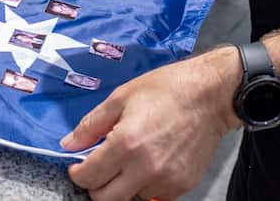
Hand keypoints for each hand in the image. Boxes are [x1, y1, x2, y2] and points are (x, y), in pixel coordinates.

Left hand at [61, 47, 240, 200]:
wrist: (210, 95)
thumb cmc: (167, 89)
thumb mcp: (121, 97)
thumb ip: (91, 124)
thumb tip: (69, 144)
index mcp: (125, 144)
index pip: (89, 178)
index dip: (78, 174)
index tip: (78, 167)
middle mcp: (145, 168)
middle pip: (105, 199)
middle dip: (96, 186)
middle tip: (100, 169)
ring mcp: (165, 180)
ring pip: (131, 198)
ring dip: (124, 185)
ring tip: (132, 160)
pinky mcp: (182, 185)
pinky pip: (156, 195)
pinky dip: (148, 184)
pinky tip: (152, 162)